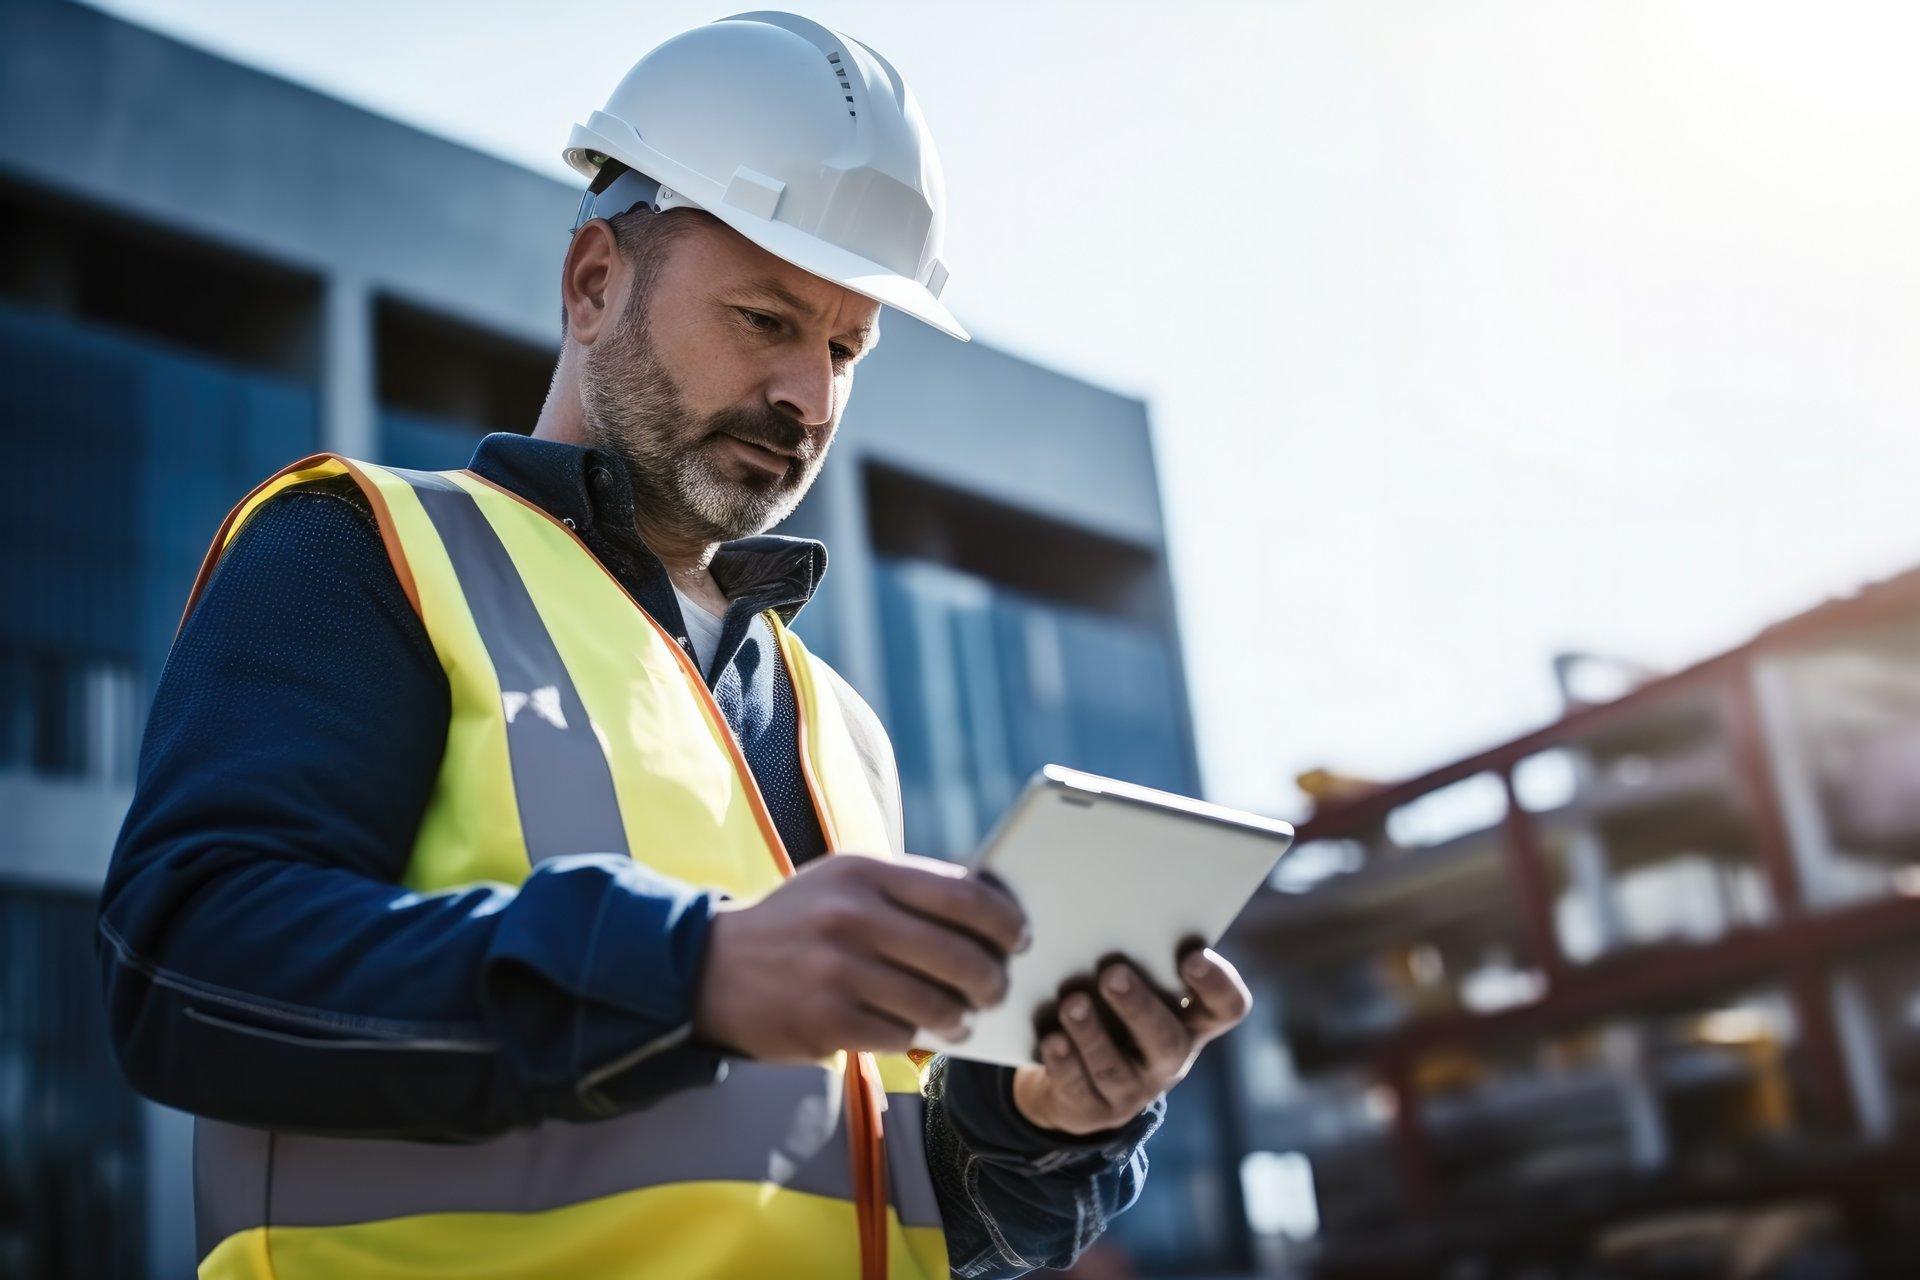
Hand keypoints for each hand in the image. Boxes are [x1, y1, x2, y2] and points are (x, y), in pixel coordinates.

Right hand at [692, 852, 1028, 1061]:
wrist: (711, 968)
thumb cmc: (798, 923)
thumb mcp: (844, 883)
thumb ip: (907, 892)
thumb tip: (990, 911)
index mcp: (865, 871)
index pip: (961, 894)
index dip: (1004, 920)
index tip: (1021, 937)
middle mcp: (852, 916)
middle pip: (958, 955)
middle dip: (991, 980)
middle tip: (998, 990)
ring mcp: (837, 970)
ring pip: (935, 1004)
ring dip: (959, 1018)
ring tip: (961, 1019)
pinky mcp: (825, 1020)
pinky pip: (899, 1036)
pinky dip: (913, 1038)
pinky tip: (913, 1033)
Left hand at [1010, 947, 1250, 1135]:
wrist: (1075, 1079)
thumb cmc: (1113, 1013)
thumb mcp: (1134, 989)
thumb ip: (1136, 961)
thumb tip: (1107, 916)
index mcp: (1191, 1022)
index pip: (1227, 1007)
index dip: (1217, 984)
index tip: (1190, 954)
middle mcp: (1169, 1059)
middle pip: (1167, 1040)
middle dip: (1139, 1007)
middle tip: (1112, 973)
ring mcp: (1133, 1090)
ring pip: (1115, 1068)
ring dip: (1092, 1034)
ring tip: (1072, 1004)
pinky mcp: (1094, 1111)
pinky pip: (1079, 1089)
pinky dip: (1065, 1063)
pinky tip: (1052, 1040)